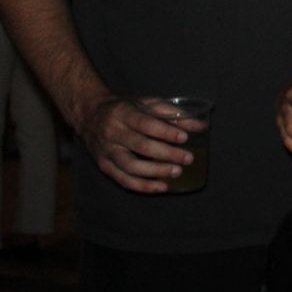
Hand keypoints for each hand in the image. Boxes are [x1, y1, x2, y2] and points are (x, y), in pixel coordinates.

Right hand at [78, 95, 206, 193]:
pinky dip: (142, 186)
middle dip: (166, 154)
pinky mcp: (103, 165)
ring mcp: (106, 150)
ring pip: (130, 166)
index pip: (145, 124)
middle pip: (140, 146)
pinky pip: (122, 179)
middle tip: (188, 158)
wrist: (89, 113)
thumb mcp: (148, 103)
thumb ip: (174, 114)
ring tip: (177, 173)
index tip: (184, 137)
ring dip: (155, 172)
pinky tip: (160, 187)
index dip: (165, 132)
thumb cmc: (125, 108)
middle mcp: (112, 132)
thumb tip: (202, 126)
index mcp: (123, 113)